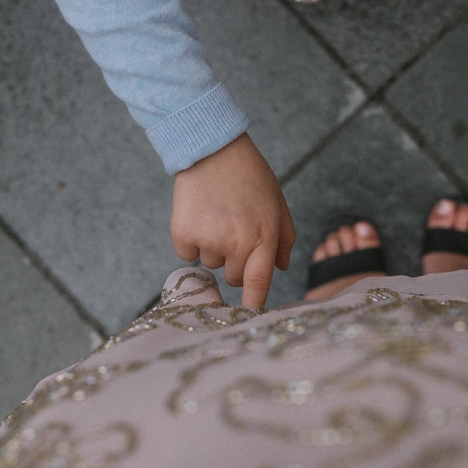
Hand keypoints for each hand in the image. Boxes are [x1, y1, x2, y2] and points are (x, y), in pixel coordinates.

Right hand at [171, 134, 294, 307]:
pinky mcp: (183, 233)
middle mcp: (237, 243)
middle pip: (233, 277)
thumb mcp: (277, 202)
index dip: (254, 305)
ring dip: (212, 247)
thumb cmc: (249, 175)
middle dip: (235, 261)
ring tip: (216, 215)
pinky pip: (187, 254)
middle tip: (233, 229)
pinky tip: (198, 215)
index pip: (259, 283)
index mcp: (264, 236)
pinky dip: (190, 240)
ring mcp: (209, 239)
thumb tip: (282, 268)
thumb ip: (284, 237)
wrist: (211, 148)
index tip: (250, 319)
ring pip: (210, 264)